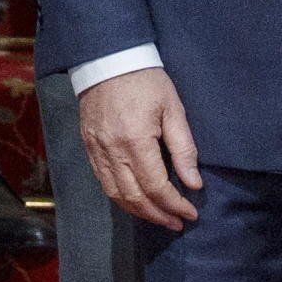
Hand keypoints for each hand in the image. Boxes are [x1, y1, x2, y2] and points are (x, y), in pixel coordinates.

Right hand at [80, 67, 203, 229]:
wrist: (105, 58)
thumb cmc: (145, 81)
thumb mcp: (173, 109)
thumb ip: (184, 149)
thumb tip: (193, 183)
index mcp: (135, 140)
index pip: (156, 186)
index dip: (175, 204)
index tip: (191, 212)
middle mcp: (111, 148)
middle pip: (133, 196)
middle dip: (158, 215)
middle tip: (177, 223)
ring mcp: (95, 147)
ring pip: (114, 192)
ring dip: (137, 210)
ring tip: (158, 217)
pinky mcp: (87, 143)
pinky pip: (101, 179)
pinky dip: (118, 196)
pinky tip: (134, 199)